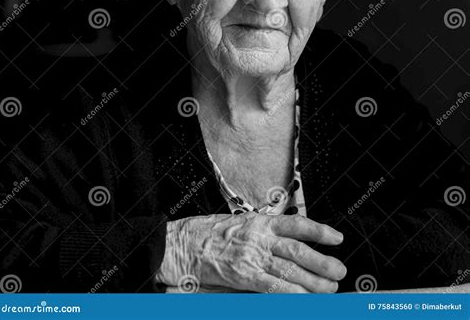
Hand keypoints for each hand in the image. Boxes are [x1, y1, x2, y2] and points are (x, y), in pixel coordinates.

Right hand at [155, 212, 346, 292]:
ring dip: (314, 281)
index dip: (319, 231)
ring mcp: (252, 256)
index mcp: (259, 222)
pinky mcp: (243, 275)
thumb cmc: (207, 232)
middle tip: (339, 271)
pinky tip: (305, 299)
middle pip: (299, 250)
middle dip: (323, 262)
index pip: (296, 224)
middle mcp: (259, 237)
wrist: (181, 243)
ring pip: (291, 269)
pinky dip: (291, 293)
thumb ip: (261, 233)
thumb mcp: (238, 223)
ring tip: (331, 288)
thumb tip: (286, 244)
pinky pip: (273, 286)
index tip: (336, 237)